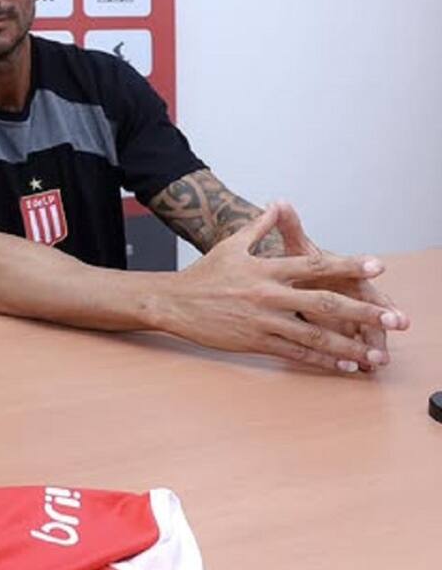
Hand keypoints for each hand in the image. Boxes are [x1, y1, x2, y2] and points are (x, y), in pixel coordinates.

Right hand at [166, 203, 400, 371]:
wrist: (173, 302)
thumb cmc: (203, 274)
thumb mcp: (231, 245)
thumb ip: (259, 226)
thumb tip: (278, 205)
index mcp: (266, 269)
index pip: (315, 265)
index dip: (348, 265)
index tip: (378, 266)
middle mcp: (268, 295)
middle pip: (325, 303)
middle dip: (365, 311)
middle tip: (396, 319)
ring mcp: (262, 321)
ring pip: (314, 335)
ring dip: (350, 346)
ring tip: (377, 355)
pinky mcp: (255, 342)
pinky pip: (295, 353)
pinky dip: (322, 360)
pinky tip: (343, 365)